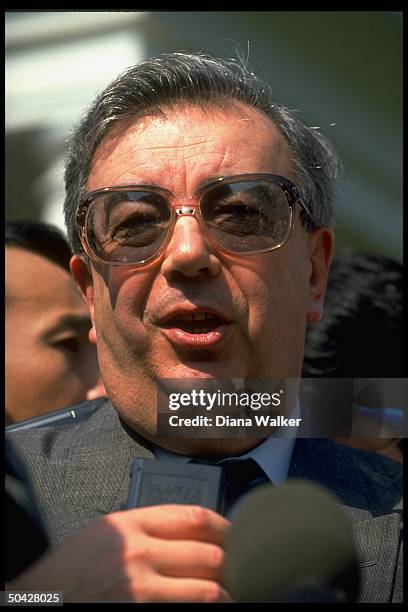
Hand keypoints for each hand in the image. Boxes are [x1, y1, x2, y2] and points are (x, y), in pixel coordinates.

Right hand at [9, 504, 232, 602]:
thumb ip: (147, 526)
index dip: (224, 526)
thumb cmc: (73, 568)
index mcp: (132, 524)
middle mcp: (139, 553)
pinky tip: (212, 606)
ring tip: (233, 593)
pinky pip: (189, 611)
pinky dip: (206, 609)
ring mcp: (141, 588)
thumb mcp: (108, 531)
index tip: (236, 533)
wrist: (41, 600)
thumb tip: (191, 531)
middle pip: (208, 553)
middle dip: (232, 562)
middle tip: (242, 566)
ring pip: (207, 589)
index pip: (194, 517)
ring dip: (227, 593)